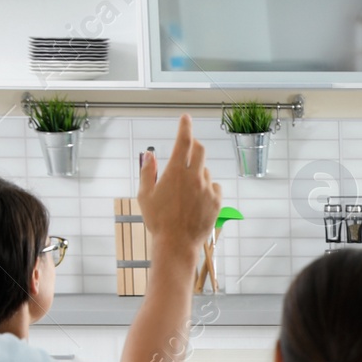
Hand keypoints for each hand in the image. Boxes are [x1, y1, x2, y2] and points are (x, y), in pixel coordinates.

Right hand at [138, 114, 220, 251]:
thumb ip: (147, 172)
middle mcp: (195, 176)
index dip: (185, 127)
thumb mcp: (145, 195)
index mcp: (176, 172)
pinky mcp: (217, 201)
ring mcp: (208, 189)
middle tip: (188, 149)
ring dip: (197, 174)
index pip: (183, 141)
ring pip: (205, 172)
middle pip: (200, 150)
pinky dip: (207, 189)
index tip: (186, 118)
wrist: (177, 244)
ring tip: (185, 194)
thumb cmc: (158, 221)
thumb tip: (149, 155)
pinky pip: (214, 188)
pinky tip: (197, 201)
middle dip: (194, 145)